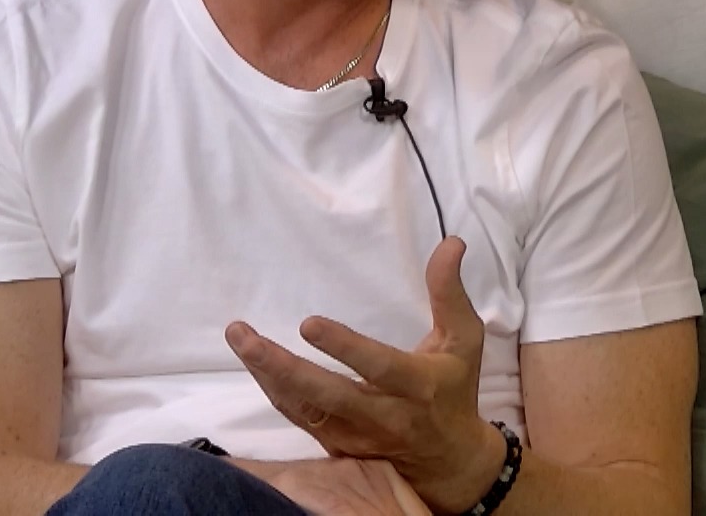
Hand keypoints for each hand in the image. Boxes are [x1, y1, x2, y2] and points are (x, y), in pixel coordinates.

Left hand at [226, 238, 507, 512]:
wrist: (451, 462)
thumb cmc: (456, 388)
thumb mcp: (464, 339)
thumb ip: (450, 292)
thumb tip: (450, 243)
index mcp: (417, 385)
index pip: (377, 366)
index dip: (344, 347)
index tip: (307, 324)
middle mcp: (384, 415)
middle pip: (327, 396)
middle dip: (283, 367)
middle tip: (247, 338)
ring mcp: (357, 436)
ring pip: (304, 410)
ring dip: (268, 376)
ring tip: (241, 340)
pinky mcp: (338, 446)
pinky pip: (299, 419)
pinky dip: (274, 391)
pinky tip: (255, 364)